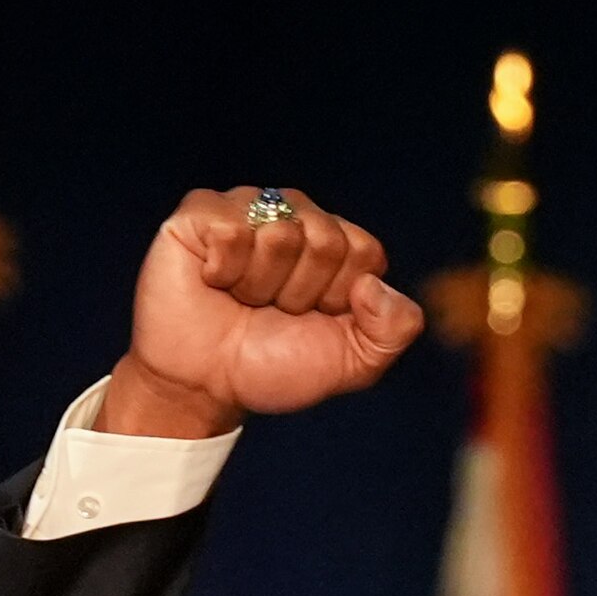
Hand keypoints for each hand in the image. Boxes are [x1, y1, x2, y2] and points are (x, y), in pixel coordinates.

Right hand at [97, 185, 420, 437]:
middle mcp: (295, 215)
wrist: (207, 387)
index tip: (312, 318)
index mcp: (337, 243)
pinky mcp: (201, 211)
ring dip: (260, 285)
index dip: (339, 298)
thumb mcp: (355, 363)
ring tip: (242, 298)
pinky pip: (232, 229)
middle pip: (326, 240)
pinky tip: (213, 281)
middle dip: (300, 293)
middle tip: (271, 311)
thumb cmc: (275, 366)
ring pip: (280, 233)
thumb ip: (395, 328)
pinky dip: (224, 270)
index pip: (364, 252)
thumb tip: (375, 285)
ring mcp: (248, 208)